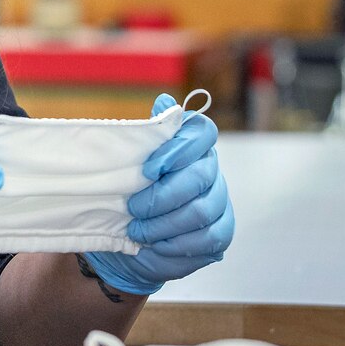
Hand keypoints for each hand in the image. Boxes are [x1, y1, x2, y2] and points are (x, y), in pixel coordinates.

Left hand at [84, 95, 233, 296]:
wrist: (126, 242)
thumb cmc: (125, 197)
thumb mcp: (124, 166)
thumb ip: (144, 137)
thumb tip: (164, 101)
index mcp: (189, 148)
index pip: (202, 132)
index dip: (179, 148)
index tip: (148, 169)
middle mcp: (210, 172)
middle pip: (200, 175)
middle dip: (162, 195)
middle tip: (132, 208)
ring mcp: (219, 203)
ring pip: (202, 211)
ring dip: (163, 223)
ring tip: (138, 230)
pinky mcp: (220, 234)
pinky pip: (205, 238)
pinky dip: (174, 243)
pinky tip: (155, 245)